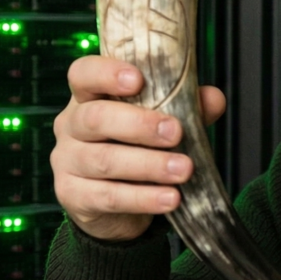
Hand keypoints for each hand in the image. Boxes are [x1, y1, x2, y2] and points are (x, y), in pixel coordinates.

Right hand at [52, 55, 226, 241]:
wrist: (116, 205)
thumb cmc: (137, 149)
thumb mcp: (162, 124)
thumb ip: (186, 108)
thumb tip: (213, 98)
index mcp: (88, 97)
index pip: (84, 74)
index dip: (106, 74)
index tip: (138, 79)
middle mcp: (71, 126)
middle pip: (95, 118)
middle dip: (139, 125)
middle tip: (176, 132)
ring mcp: (67, 162)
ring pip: (104, 161)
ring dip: (149, 165)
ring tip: (183, 169)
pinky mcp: (73, 197)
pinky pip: (108, 196)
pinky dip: (143, 198)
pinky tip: (170, 198)